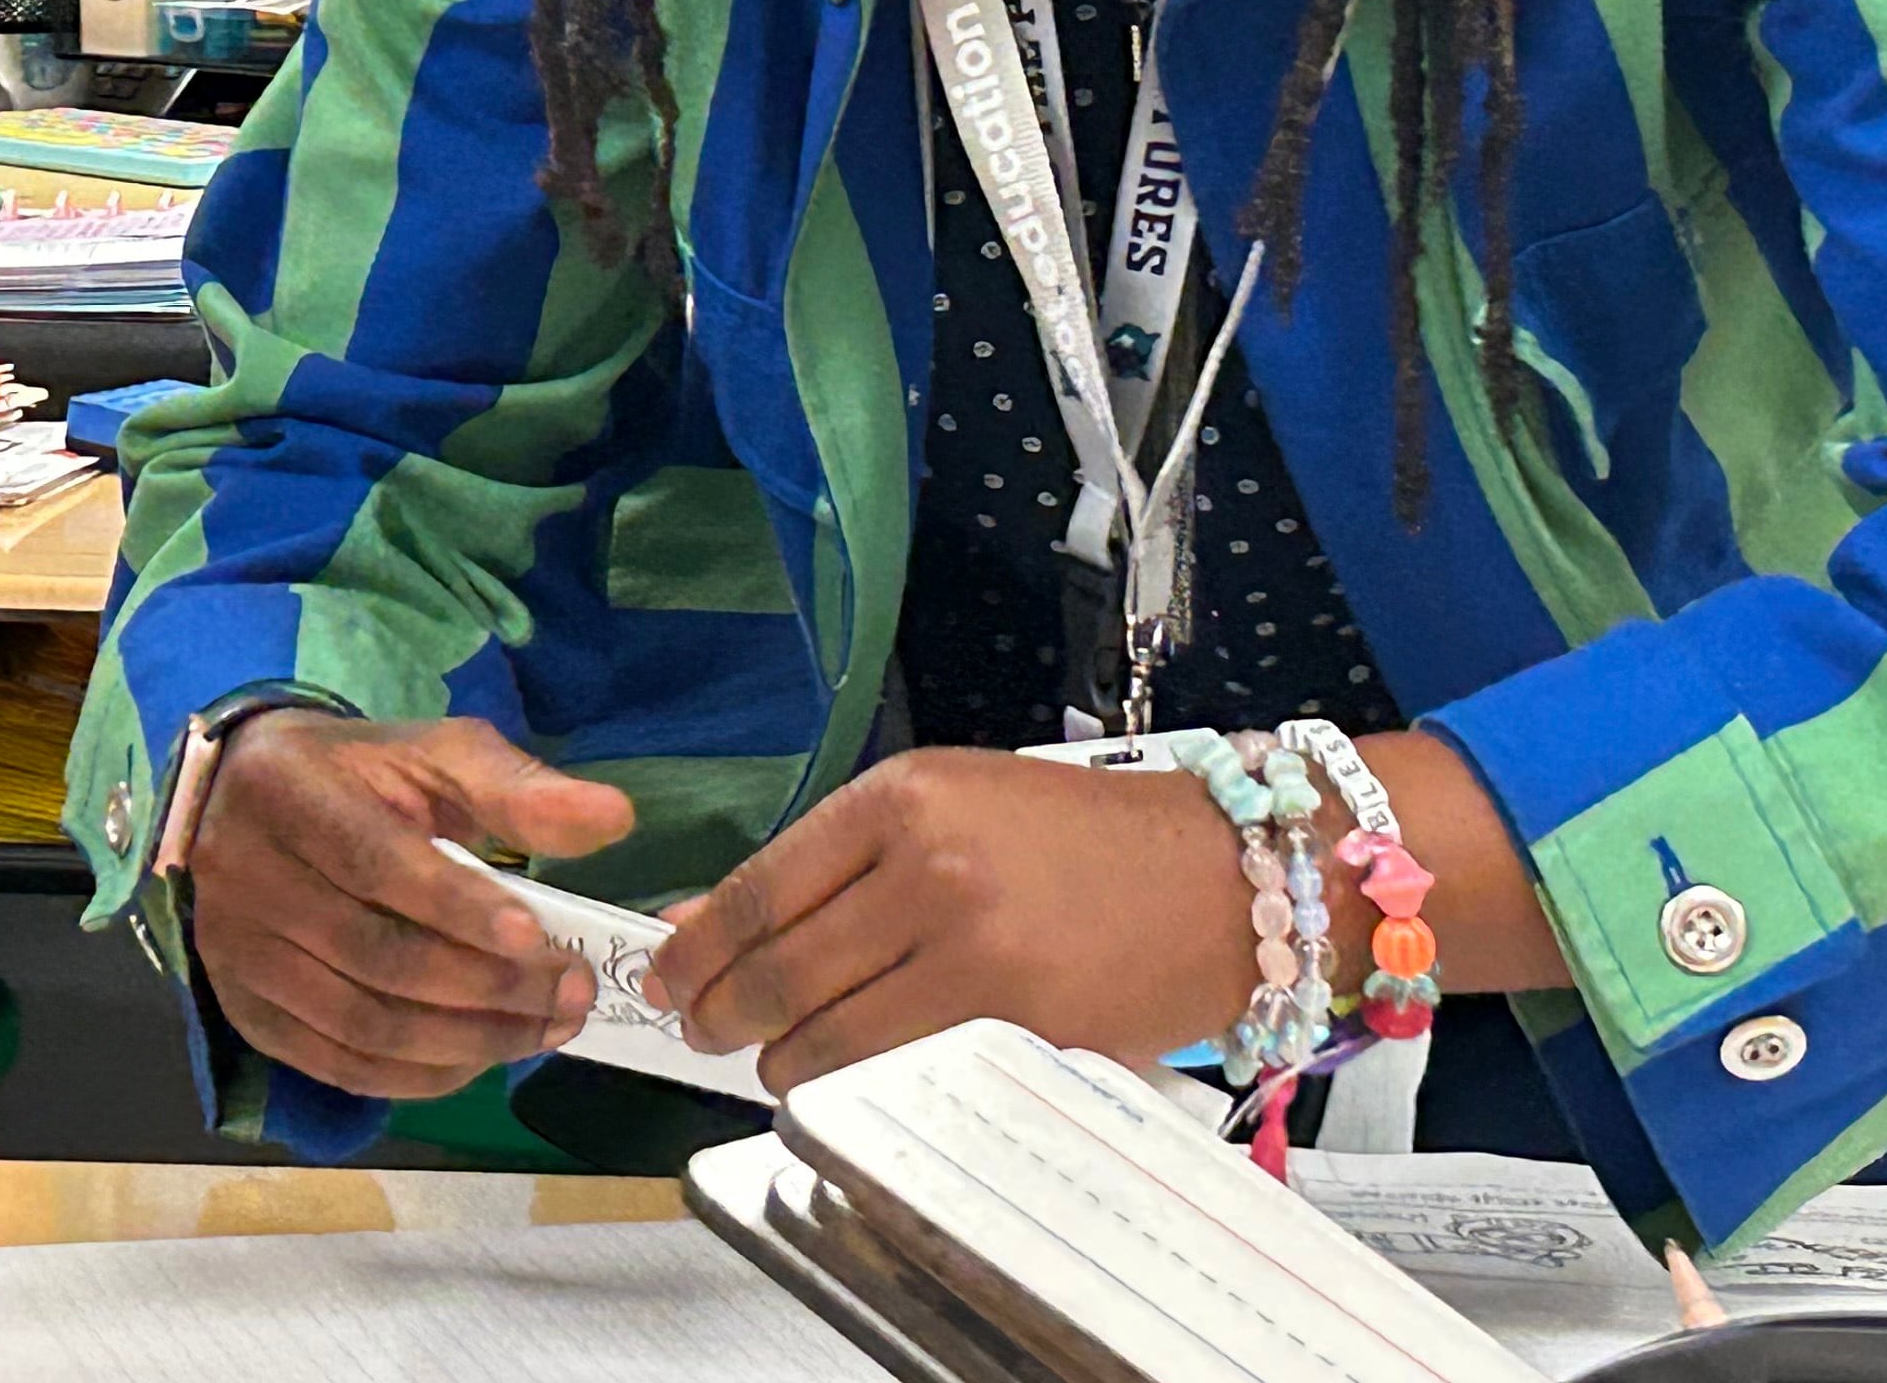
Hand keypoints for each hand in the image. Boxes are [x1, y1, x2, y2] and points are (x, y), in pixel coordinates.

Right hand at [188, 710, 634, 1101]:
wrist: (241, 803)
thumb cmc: (356, 776)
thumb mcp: (431, 755)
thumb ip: (517, 789)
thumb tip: (613, 819)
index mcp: (290, 795)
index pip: (379, 866)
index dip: (461, 909)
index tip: (539, 938)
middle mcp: (245, 879)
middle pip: (376, 957)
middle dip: (486, 987)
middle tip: (570, 995)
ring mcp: (237, 954)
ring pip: (360, 1024)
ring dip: (465, 1041)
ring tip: (543, 1030)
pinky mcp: (245, 1010)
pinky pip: (337, 1065)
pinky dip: (417, 1076)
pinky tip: (478, 1059)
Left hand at [646, 750, 1257, 1097]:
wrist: (1220, 877)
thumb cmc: (1083, 838)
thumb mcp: (951, 806)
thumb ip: (835, 864)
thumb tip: (709, 920)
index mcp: (903, 802)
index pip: (760, 891)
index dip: (696, 948)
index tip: (666, 975)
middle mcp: (929, 874)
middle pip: (778, 974)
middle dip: (721, 1017)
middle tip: (703, 1030)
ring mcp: (973, 958)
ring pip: (825, 1040)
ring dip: (782, 1063)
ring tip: (780, 1057)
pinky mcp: (1013, 1029)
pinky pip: (895, 1073)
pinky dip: (853, 1085)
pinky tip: (847, 1074)